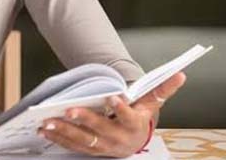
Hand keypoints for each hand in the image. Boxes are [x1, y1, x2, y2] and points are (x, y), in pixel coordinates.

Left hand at [38, 72, 186, 157]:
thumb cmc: (140, 116)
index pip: (129, 117)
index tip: (112, 97)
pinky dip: (58, 138)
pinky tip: (44, 129)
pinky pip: (72, 146)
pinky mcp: (90, 150)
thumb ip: (163, 88)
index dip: (121, 108)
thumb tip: (181, 74)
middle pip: (101, 130)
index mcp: (135, 125)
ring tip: (48, 121)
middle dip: (84, 120)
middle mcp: (119, 139)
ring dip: (64, 131)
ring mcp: (103, 146)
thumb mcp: (152, 103)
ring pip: (83, 140)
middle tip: (69, 110)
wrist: (134, 141)